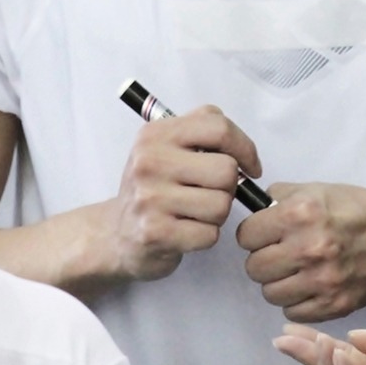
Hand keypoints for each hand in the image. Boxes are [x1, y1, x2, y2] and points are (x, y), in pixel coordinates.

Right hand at [107, 105, 262, 281]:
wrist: (114, 235)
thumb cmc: (153, 188)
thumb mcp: (167, 147)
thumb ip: (203, 134)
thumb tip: (245, 153)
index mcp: (156, 134)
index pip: (218, 128)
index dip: (245, 147)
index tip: (251, 166)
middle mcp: (150, 161)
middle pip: (226, 170)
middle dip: (228, 187)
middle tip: (211, 193)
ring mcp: (150, 197)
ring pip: (221, 204)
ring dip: (217, 214)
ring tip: (195, 213)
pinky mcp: (154, 233)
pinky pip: (210, 234)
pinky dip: (206, 236)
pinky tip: (186, 231)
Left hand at [237, 183, 365, 321]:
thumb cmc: (353, 209)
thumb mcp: (315, 189)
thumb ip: (279, 196)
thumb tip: (254, 207)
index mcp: (299, 214)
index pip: (246, 236)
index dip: (253, 234)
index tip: (263, 235)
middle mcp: (307, 248)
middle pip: (254, 268)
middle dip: (262, 259)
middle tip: (278, 254)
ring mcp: (321, 281)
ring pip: (270, 293)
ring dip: (278, 283)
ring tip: (294, 271)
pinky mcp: (333, 306)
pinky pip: (292, 312)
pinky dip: (296, 301)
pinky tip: (308, 286)